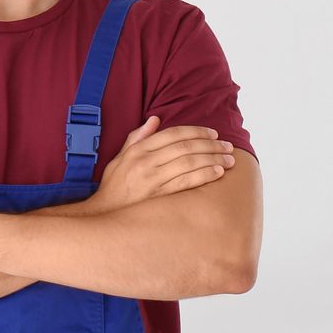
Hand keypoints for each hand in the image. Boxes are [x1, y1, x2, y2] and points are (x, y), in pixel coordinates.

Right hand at [87, 116, 233, 213]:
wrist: (104, 213)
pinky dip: (204, 175)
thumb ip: (137, 138)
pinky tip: (218, 173)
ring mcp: (152, 179)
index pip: (172, 134)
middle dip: (210, 144)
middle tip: (227, 145)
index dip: (196, 131)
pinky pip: (186, 182)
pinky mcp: (158, 196)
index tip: (213, 133)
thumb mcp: (120, 158)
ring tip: (229, 159)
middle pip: (185, 147)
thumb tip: (155, 119)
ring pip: (189, 163)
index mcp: (137, 150)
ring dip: (213, 159)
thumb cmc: (114, 186)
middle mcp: (145, 162)